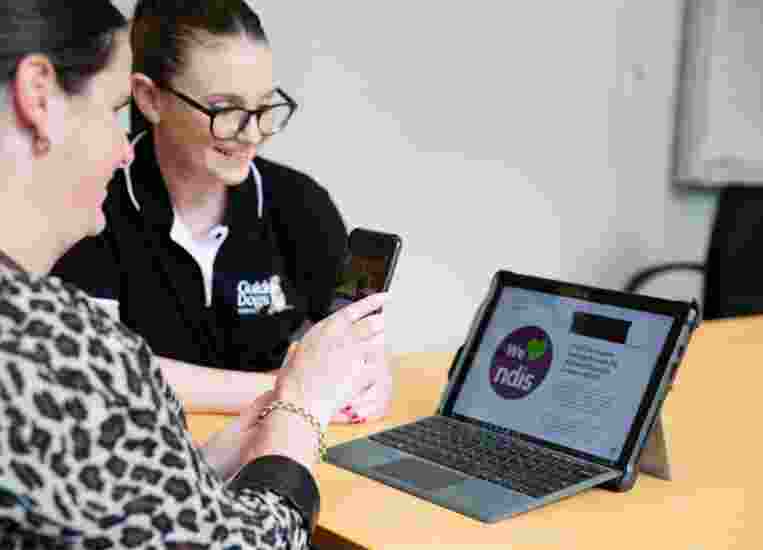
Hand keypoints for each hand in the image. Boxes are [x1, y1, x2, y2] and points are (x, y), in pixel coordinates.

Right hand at [274, 293, 386, 426]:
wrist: (300, 401)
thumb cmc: (296, 378)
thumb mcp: (304, 347)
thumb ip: (324, 337)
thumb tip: (336, 336)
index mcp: (328, 327)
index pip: (357, 308)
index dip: (374, 302)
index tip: (386, 297)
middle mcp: (344, 336)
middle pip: (374, 323)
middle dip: (383, 324)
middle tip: (387, 325)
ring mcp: (356, 354)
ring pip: (379, 344)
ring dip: (380, 347)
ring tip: (371, 354)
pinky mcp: (364, 371)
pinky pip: (376, 368)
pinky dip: (372, 372)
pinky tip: (360, 379)